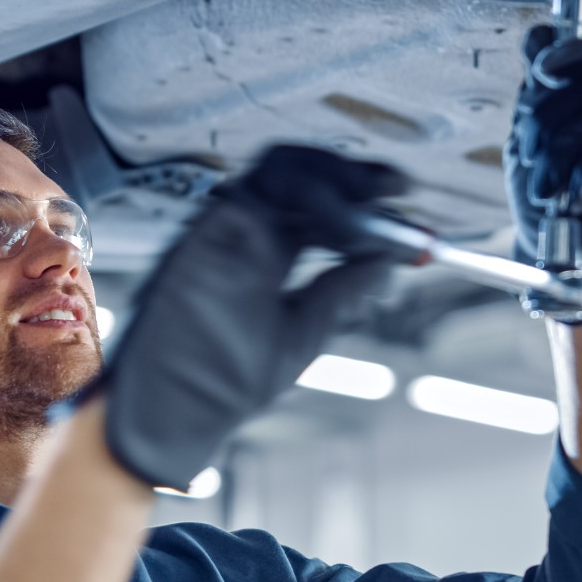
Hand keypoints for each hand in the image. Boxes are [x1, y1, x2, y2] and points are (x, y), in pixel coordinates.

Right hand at [89, 145, 405, 490]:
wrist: (177, 411)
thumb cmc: (226, 381)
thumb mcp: (304, 331)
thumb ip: (343, 290)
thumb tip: (391, 261)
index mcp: (268, 252)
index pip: (318, 204)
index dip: (362, 196)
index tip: (404, 198)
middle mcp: (245, 233)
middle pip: (304, 176)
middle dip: (355, 176)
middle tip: (396, 187)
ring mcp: (224, 230)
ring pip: (283, 170)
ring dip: (334, 180)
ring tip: (372, 207)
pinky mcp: (206, 232)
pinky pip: (258, 190)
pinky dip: (306, 196)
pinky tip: (339, 227)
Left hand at [505, 25, 581, 317]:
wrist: (563, 269)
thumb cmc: (545, 213)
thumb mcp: (528, 147)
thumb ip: (535, 98)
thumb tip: (539, 35)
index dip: (567, 54)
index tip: (542, 72)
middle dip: (545, 125)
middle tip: (532, 168)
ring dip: (559, 159)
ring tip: (547, 195)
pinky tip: (577, 202)